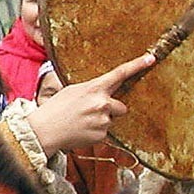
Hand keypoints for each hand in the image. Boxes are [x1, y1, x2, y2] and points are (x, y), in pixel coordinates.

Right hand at [25, 53, 148, 154]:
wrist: (43, 131)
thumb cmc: (54, 109)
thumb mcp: (71, 91)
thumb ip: (92, 90)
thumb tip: (104, 93)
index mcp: (94, 88)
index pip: (120, 74)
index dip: (137, 65)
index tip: (150, 58)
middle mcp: (102, 103)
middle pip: (120, 106)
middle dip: (111, 110)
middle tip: (90, 113)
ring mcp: (103, 120)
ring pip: (111, 120)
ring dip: (102, 121)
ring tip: (82, 123)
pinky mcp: (101, 135)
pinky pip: (105, 133)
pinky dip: (95, 133)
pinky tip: (81, 131)